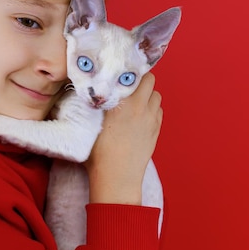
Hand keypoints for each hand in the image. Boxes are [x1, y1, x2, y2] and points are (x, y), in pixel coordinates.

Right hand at [85, 72, 162, 204]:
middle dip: (140, 80)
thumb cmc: (98, 153)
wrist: (116, 178)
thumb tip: (93, 91)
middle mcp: (140, 107)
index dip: (129, 71)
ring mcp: (151, 120)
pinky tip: (139, 117)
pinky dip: (151, 109)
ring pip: (157, 96)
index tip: (121, 71)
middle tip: (127, 86)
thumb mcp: (90, 124)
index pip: (135, 75)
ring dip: (147, 95)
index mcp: (123, 103)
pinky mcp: (156, 131)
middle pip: (150, 80)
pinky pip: (158, 111)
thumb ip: (95, 104)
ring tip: (134, 102)